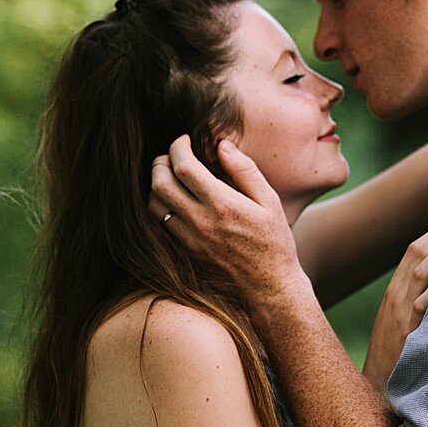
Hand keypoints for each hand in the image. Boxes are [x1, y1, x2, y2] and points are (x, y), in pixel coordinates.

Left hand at [150, 135, 309, 308]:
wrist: (269, 286)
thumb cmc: (273, 241)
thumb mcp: (269, 200)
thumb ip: (244, 170)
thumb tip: (221, 146)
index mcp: (221, 204)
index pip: (184, 167)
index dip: (178, 147)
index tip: (184, 140)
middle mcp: (199, 222)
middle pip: (160, 183)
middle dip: (161, 161)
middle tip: (172, 155)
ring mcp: (188, 240)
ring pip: (154, 205)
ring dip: (156, 184)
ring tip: (169, 175)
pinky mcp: (184, 253)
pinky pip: (158, 225)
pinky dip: (158, 206)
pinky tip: (172, 199)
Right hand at [361, 216, 427, 396]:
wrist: (376, 392)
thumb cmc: (396, 361)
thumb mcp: (402, 323)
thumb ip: (418, 300)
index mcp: (394, 293)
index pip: (413, 251)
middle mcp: (396, 298)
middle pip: (416, 252)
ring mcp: (401, 313)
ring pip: (419, 269)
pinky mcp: (408, 331)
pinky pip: (425, 300)